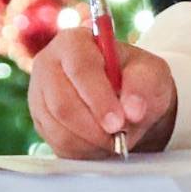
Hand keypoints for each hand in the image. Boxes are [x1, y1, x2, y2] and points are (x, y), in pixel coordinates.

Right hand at [28, 28, 178, 158]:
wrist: (126, 97)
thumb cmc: (137, 79)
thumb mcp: (151, 74)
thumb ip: (143, 87)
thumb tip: (132, 110)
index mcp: (74, 40)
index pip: (80, 69)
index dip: (98, 98)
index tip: (118, 122)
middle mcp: (48, 64)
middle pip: (62, 104)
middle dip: (94, 128)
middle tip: (119, 139)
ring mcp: (39, 94)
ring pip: (59, 129)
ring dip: (92, 142)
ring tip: (115, 139)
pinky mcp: (40, 121)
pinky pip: (58, 145)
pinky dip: (84, 151)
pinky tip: (101, 142)